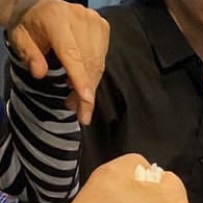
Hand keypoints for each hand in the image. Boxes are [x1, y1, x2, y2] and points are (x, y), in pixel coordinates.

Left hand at [8, 0, 108, 124]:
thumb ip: (29, 54)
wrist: (41, 6)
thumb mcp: (20, 37)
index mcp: (55, 17)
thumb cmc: (30, 23)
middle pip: (88, 62)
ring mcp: (93, 21)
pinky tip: (81, 79)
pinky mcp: (103, 26)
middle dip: (85, 91)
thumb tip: (39, 73)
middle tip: (79, 111)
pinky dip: (94, 74)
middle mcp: (78, 17)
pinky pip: (102, 59)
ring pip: (98, 64)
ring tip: (76, 99)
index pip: (72, 54)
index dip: (80, 79)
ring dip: (90, 85)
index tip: (86, 102)